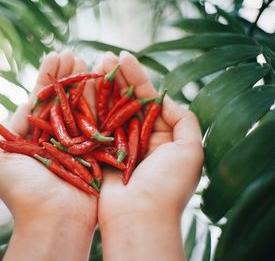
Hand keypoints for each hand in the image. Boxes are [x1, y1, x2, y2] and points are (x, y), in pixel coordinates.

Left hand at [0, 52, 96, 260]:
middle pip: (64, 101)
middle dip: (68, 77)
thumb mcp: (3, 158)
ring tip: (88, 59)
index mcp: (35, 137)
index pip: (43, 101)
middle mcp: (58, 137)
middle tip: (73, 54)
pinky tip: (102, 80)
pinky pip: (99, 123)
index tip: (55, 57)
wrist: (52, 221)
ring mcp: (80, 143)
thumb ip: (13, 127)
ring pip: (83, 108)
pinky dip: (101, 102)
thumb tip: (24, 101)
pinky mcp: (98, 151)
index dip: (49, 78)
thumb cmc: (23, 193)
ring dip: (85, 83)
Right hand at [96, 52, 203, 260]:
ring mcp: (117, 145)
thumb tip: (167, 99)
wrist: (139, 217)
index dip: (137, 77)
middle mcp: (139, 139)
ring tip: (93, 65)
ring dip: (102, 88)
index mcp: (162, 136)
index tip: (124, 57)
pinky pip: (94, 126)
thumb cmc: (167, 185)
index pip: (148, 99)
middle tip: (105, 56)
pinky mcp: (99, 153)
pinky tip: (83, 88)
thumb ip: (185, 122)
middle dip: (117, 78)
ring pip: (109, 111)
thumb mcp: (191, 151)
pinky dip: (89, 108)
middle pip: (127, 101)